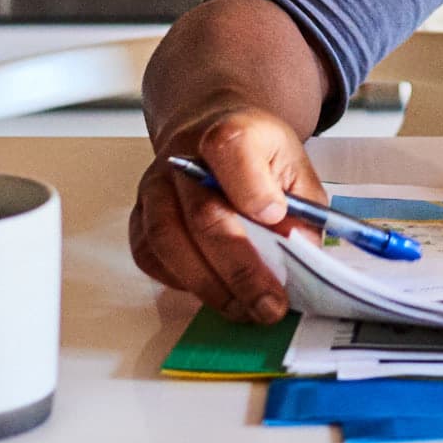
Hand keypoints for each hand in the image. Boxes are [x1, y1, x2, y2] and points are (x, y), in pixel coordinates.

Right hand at [128, 105, 323, 324]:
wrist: (210, 133)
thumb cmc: (257, 154)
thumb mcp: (294, 165)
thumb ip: (303, 207)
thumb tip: (302, 250)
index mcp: (230, 133)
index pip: (232, 152)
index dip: (253, 189)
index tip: (275, 218)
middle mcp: (183, 159)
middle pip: (204, 216)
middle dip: (241, 269)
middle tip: (269, 304)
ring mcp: (155, 188)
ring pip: (170, 243)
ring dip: (211, 286)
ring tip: (244, 309)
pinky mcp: (139, 216)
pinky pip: (150, 257)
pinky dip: (181, 281)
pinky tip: (211, 291)